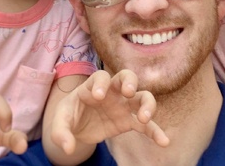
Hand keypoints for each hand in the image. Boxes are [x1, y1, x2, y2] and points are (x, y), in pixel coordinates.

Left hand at [49, 69, 169, 154]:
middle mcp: (112, 91)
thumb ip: (60, 133)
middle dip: (130, 81)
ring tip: (144, 118)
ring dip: (147, 104)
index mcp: (93, 85)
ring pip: (142, 97)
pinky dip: (155, 131)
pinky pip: (145, 125)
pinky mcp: (128, 121)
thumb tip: (68, 149)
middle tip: (128, 92)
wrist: (77, 128)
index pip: (100, 76)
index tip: (98, 96)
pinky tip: (164, 141)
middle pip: (127, 76)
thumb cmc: (69, 116)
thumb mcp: (60, 122)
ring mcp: (123, 105)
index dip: (101, 83)